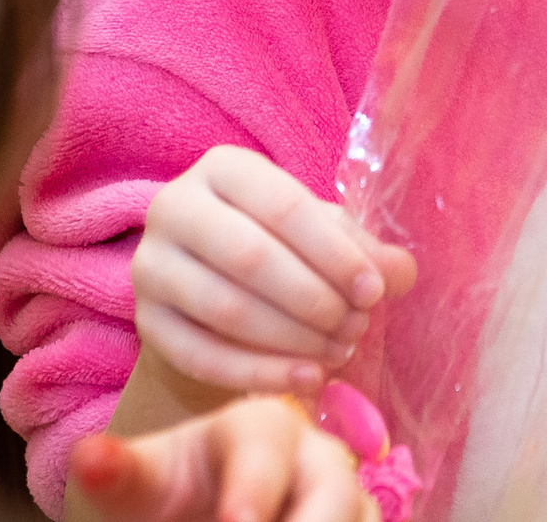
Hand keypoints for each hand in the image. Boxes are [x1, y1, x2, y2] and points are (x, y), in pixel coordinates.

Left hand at [70, 397, 377, 521]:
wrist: (207, 510)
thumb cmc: (174, 492)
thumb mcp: (144, 484)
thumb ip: (122, 473)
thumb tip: (89, 459)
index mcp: (261, 427)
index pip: (264, 449)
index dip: (252, 490)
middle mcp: (318, 457)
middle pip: (334, 488)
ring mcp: (350, 500)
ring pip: (363, 518)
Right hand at [131, 147, 414, 394]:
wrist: (212, 284)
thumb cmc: (280, 247)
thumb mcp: (322, 234)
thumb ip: (363, 250)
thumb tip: (400, 273)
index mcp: (223, 168)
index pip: (284, 206)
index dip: (335, 253)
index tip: (374, 292)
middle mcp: (174, 207)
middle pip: (250, 258)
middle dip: (314, 299)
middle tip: (356, 327)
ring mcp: (151, 266)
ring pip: (225, 309)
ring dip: (292, 339)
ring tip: (338, 352)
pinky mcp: (146, 322)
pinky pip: (202, 356)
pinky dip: (260, 373)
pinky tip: (305, 379)